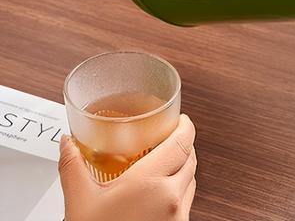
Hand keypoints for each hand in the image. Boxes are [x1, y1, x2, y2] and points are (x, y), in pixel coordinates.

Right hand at [59, 114, 196, 220]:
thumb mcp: (80, 201)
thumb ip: (74, 166)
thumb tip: (67, 143)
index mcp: (151, 182)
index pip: (183, 142)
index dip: (185, 126)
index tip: (181, 119)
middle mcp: (172, 197)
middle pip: (190, 158)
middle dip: (182, 145)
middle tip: (167, 138)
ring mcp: (179, 215)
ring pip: (191, 180)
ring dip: (182, 169)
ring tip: (162, 164)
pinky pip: (186, 201)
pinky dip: (178, 190)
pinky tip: (159, 193)